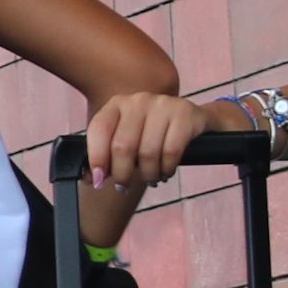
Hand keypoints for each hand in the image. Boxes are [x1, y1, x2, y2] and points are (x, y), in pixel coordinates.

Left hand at [89, 90, 224, 190]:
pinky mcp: (185, 114)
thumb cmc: (153, 133)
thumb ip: (107, 156)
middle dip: (122, 174)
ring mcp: (162, 105)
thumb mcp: (127, 139)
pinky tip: (166, 172)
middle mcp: (138, 101)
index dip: (96, 158)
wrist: (194, 120)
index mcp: (117, 105)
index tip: (99, 181)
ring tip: (150, 179)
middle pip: (122, 146)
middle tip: (124, 186)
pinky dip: (166, 169)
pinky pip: (171, 152)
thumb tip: (92, 179)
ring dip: (148, 175)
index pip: (99, 130)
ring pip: (147, 153)